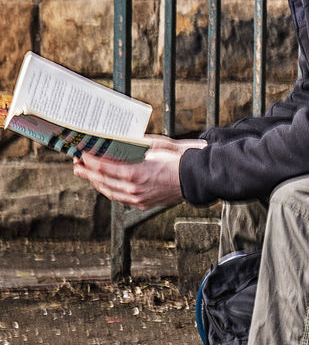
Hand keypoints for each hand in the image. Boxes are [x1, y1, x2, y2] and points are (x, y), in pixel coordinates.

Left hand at [74, 137, 206, 210]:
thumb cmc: (178, 159)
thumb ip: (136, 144)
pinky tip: (105, 184)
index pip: (105, 168)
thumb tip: (120, 140)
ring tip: (87, 175)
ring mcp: (138, 199)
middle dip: (88, 173)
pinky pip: (120, 198)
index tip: (82, 154)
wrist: (196, 177)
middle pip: (103, 182)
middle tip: (77, 165)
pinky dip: (110, 190)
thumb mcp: (156, 146)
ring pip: (110, 192)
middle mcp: (134, 189)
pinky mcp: (144, 204)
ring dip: (96, 183)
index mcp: (136, 173)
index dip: (91, 161)